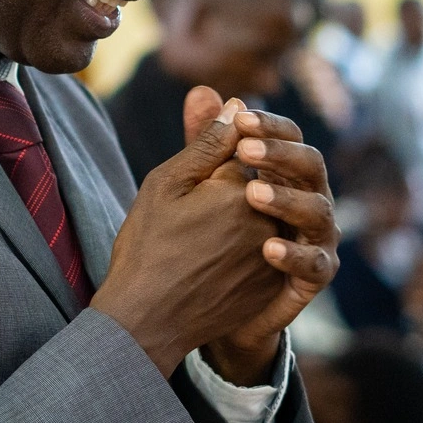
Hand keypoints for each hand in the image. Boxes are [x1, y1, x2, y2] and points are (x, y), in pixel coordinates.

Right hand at [93, 91, 284, 375]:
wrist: (148, 320)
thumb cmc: (148, 247)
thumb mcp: (167, 184)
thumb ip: (207, 141)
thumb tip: (237, 102)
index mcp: (244, 190)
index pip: (247, 152)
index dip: (219, 158)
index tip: (191, 182)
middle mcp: (269, 221)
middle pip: (263, 184)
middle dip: (236, 188)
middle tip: (192, 220)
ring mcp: (275, 256)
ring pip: (266, 219)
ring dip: (241, 220)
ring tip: (200, 241)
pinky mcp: (274, 285)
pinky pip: (271, 253)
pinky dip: (247, 250)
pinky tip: (212, 263)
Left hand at [190, 88, 339, 385]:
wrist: (203, 304)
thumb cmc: (203, 235)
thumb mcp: (196, 185)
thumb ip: (206, 142)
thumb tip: (204, 91)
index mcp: (284, 172)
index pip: (289, 137)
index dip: (269, 125)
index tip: (240, 118)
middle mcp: (307, 198)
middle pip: (311, 165)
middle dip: (280, 154)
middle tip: (244, 149)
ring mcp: (315, 237)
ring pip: (318, 210)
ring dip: (287, 199)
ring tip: (251, 193)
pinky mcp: (313, 276)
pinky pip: (313, 263)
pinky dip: (293, 254)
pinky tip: (265, 247)